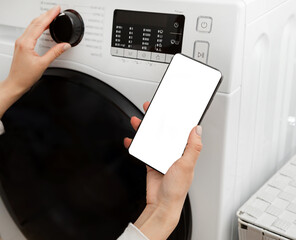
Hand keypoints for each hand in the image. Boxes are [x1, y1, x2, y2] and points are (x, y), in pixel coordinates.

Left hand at [0, 6, 70, 117]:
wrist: (15, 83)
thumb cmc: (25, 76)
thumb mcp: (43, 64)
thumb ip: (55, 53)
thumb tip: (64, 45)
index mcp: (26, 43)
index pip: (39, 25)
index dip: (49, 16)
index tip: (56, 10)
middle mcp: (22, 41)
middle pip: (35, 22)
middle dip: (46, 14)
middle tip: (55, 10)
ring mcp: (20, 42)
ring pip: (32, 25)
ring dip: (42, 19)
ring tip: (51, 15)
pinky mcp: (21, 45)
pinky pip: (30, 31)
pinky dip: (38, 26)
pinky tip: (42, 26)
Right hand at [124, 102, 202, 239]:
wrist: (161, 204)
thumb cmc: (176, 189)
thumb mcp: (187, 165)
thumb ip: (193, 147)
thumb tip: (197, 129)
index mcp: (184, 151)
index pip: (181, 131)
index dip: (175, 118)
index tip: (171, 108)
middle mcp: (173, 152)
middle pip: (164, 131)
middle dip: (156, 119)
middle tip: (150, 109)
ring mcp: (161, 156)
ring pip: (152, 138)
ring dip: (144, 129)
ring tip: (137, 121)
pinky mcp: (151, 162)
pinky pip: (143, 149)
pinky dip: (136, 144)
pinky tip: (131, 140)